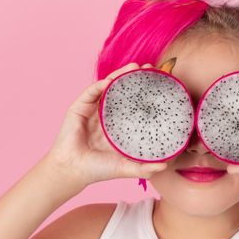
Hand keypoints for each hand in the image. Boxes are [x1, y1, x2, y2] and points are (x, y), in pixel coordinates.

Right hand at [42, 62, 167, 190]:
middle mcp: (107, 114)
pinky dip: (101, 84)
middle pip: (123, 91)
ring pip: (108, 86)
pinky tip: (111, 80)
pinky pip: (91, 92)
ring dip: (120, 75)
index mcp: (118, 125)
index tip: (160, 84)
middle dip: (135, 78)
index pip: (135, 104)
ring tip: (135, 66)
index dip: (146, 93)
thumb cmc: (98, 169)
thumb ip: (144, 167)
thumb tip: (165, 165)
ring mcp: (93, 110)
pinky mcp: (79, 108)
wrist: (73, 171)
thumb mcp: (126, 167)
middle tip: (150, 69)